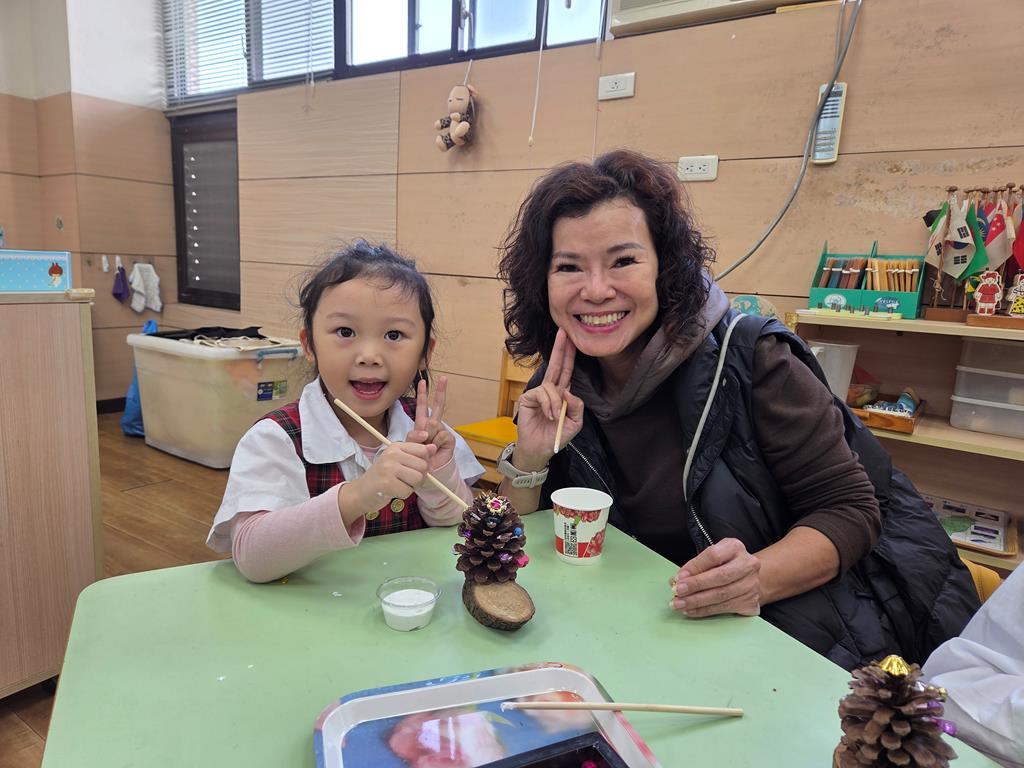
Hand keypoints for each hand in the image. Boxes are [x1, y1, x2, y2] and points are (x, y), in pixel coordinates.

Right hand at [344, 441, 436, 517]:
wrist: (361, 492)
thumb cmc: (383, 476)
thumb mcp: (397, 459)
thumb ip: (416, 452)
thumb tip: (434, 447)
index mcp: (396, 446)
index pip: (423, 450)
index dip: (424, 462)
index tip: (414, 468)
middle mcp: (392, 454)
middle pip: (423, 466)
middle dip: (418, 477)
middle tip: (404, 479)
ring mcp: (388, 468)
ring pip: (417, 478)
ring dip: (411, 486)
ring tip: (398, 484)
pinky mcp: (386, 483)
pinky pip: (408, 491)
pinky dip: (403, 494)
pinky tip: (393, 491)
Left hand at [407, 376, 452, 471]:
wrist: (428, 472)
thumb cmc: (417, 458)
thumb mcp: (410, 446)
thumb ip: (413, 437)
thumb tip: (426, 431)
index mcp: (422, 424)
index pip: (422, 407)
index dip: (422, 394)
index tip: (422, 382)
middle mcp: (433, 425)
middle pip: (438, 406)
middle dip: (440, 391)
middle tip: (443, 378)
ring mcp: (442, 431)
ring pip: (433, 424)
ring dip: (428, 436)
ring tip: (427, 447)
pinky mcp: (449, 439)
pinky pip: (440, 435)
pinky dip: (435, 442)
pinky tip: (435, 449)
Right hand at [513, 329, 583, 468]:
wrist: (541, 449)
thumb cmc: (557, 436)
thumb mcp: (575, 422)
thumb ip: (577, 405)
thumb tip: (567, 390)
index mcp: (562, 393)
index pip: (567, 370)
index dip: (569, 355)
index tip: (572, 340)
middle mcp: (550, 390)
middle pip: (556, 365)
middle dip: (560, 349)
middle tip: (563, 332)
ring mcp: (538, 393)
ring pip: (552, 386)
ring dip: (556, 403)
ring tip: (554, 417)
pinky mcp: (528, 398)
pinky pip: (542, 394)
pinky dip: (548, 406)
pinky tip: (547, 416)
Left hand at [669, 538, 760, 617]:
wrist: (748, 578)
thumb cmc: (724, 565)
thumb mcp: (711, 558)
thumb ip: (695, 566)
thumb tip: (676, 580)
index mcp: (735, 548)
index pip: (713, 556)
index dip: (695, 567)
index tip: (679, 578)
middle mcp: (748, 565)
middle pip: (720, 577)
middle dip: (696, 586)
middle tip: (678, 592)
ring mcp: (752, 584)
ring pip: (721, 595)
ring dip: (697, 602)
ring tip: (680, 604)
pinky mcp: (751, 602)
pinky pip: (725, 608)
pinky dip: (705, 610)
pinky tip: (692, 610)